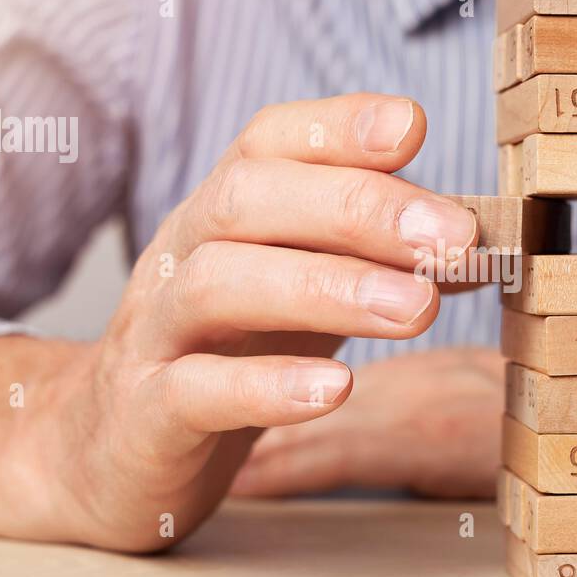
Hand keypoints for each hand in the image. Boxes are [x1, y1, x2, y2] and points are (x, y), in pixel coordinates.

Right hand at [0, 94, 478, 551]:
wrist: (106, 450)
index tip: (412, 126)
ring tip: (417, 308)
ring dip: (327, 287)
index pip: (270, 143)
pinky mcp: (144, 415)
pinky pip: (195, 391)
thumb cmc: (225, 355)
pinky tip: (336, 389)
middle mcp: (182, 255)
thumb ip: (370, 258)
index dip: (338, 126)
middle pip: (249, 198)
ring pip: (219, 283)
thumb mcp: (300, 290)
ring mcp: (155, 334)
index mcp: (224, 216)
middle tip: (453, 236)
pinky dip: (267, 387)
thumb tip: (469, 235)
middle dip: (358, 206)